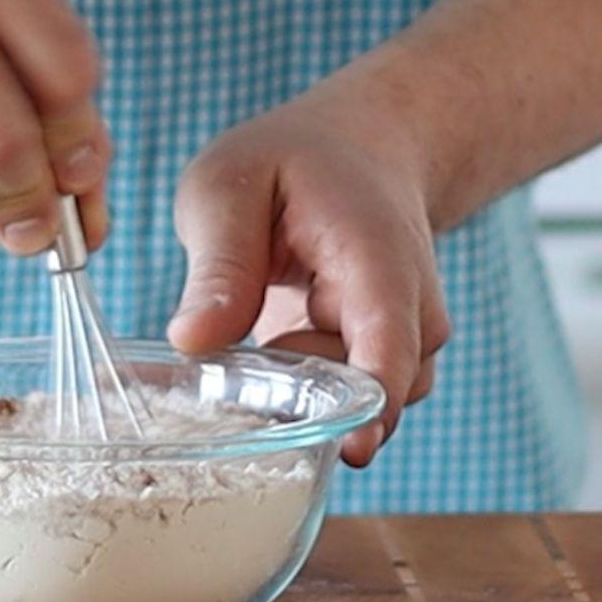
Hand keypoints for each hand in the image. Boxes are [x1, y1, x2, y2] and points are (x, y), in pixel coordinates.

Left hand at [167, 95, 450, 465]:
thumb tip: (192, 342)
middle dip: (302, 403)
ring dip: (296, 401)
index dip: (374, 399)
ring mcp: (403, 344)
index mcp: (376, 256)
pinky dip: (298, 405)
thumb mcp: (231, 186)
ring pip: (357, 409)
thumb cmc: (291, 164)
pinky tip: (265, 368)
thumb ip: (220, 263)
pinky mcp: (378, 368)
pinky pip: (344, 411)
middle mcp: (409, 310)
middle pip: (372, 392)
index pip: (390, 338)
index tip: (352, 448)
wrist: (362, 154)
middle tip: (241, 368)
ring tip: (255, 346)